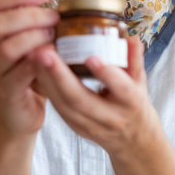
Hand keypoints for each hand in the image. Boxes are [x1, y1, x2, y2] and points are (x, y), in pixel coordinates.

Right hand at [0, 0, 58, 135]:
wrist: (21, 112)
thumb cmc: (29, 71)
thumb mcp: (29, 41)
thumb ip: (34, 22)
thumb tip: (60, 2)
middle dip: (30, 16)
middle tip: (54, 18)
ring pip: (6, 48)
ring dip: (35, 38)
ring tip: (54, 36)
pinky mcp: (3, 93)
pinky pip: (18, 74)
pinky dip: (38, 62)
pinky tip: (52, 58)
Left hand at [33, 35, 157, 157]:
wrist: (131, 139)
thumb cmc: (134, 103)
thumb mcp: (139, 80)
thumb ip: (134, 58)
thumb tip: (131, 34)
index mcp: (130, 103)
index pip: (120, 88)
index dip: (106, 74)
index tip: (91, 57)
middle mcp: (110, 117)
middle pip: (81, 100)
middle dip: (60, 76)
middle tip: (45, 53)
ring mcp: (90, 125)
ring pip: (63, 105)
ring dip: (46, 80)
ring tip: (34, 56)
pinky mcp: (75, 127)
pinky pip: (57, 107)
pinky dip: (45, 88)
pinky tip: (35, 69)